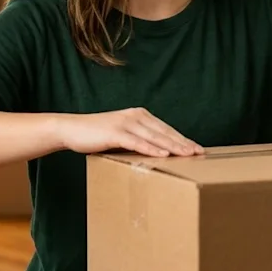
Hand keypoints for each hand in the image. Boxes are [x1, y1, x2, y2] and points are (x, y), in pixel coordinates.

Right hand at [57, 108, 203, 157]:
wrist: (72, 130)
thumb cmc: (98, 136)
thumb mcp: (122, 135)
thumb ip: (138, 139)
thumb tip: (157, 153)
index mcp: (140, 115)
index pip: (166, 129)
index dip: (183, 139)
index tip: (197, 148)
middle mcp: (135, 116)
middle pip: (165, 132)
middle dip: (183, 143)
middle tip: (199, 153)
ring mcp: (125, 123)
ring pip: (154, 137)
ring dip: (172, 147)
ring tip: (188, 155)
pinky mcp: (115, 133)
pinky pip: (137, 142)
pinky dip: (151, 149)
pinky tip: (163, 155)